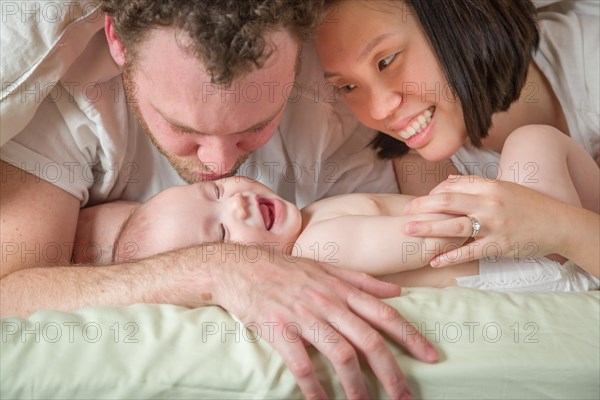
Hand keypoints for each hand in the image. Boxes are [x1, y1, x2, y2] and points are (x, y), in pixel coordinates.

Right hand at [210, 245, 437, 398]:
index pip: (384, 314)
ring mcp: (304, 315)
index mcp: (342, 289)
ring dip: (357, 386)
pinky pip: (302, 365)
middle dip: (392, 372)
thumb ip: (363, 280)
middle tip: (405, 397)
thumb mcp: (327, 268)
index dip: (411, 337)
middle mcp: (328, 302)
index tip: (431, 357)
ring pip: (341, 354)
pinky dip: (315, 388)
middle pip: (369, 340)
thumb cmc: (286, 269)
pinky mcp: (280, 329)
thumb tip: (397, 290)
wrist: (241, 267)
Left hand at [403, 175, 566, 266]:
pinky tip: (434, 261)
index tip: (421, 202)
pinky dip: (450, 257)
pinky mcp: (499, 245)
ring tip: (408, 231)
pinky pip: (469, 251)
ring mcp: (494, 225)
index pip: (453, 186)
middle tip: (405, 213)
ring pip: (454, 226)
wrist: (558, 224)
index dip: (433, 193)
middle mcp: (489, 203)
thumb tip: (450, 180)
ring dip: (428, 228)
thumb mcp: (503, 188)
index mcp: (489, 186)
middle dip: (422, 206)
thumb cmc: (528, 205)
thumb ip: (476, 185)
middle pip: (447, 202)